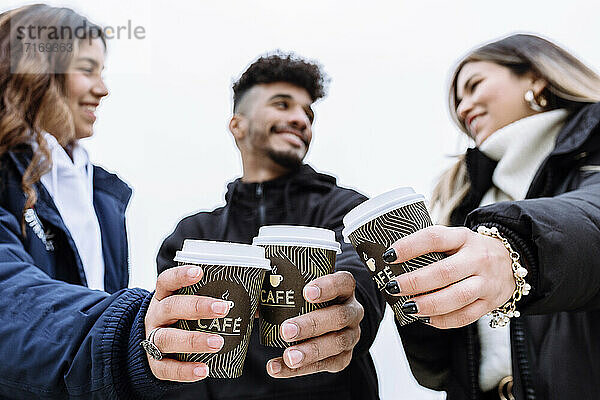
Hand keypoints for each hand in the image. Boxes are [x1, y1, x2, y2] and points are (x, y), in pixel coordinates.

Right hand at [144, 265, 231, 380]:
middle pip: (170, 307)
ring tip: (218, 343)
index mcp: (164, 296)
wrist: (155, 346)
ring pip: (167, 338)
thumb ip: (217, 301)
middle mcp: (156, 316)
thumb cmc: (182, 320)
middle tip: (223, 309)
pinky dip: (186, 370)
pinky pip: (167, 368)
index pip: (167, 280)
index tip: (200, 272)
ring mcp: (152, 339)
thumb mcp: (191, 306)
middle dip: (197, 307)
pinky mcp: (155, 364)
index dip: (180, 276)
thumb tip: (258, 304)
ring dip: (194, 340)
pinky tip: (204, 370)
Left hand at [266, 271, 363, 377]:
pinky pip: (325, 365)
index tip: (306, 292)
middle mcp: (352, 311)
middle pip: (339, 316)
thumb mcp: (299, 289)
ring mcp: (351, 336)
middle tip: (286, 330)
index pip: (343, 282)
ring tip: (288, 356)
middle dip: (312, 324)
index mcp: (344, 289)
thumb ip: (279, 290)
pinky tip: (277, 367)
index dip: (328, 286)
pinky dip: (300, 370)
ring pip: (336, 343)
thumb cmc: (308, 300)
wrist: (329, 322)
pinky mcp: (343, 357)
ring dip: (310, 351)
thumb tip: (246, 297)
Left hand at [385, 226, 514, 328]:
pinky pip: (465, 316)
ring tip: (408, 306)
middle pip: (444, 272)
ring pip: (456, 297)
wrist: (513, 259)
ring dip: (428, 304)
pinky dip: (442, 320)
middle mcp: (477, 258)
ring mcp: (486, 282)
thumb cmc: (472, 250)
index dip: (410, 246)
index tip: (390, 255)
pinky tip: (425, 318)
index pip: (435, 238)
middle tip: (394, 287)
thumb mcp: (456, 239)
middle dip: (415, 282)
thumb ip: (432, 247)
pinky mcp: (490, 302)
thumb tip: (393, 261)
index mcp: (464, 237)